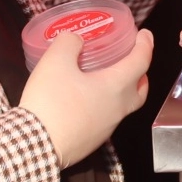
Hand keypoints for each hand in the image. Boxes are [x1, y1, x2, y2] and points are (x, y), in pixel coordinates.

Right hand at [20, 29, 153, 167]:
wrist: (36, 146)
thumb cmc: (51, 101)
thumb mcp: (55, 62)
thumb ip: (68, 43)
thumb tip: (75, 39)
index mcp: (117, 86)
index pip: (142, 62)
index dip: (146, 45)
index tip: (145, 35)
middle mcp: (119, 108)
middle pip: (141, 89)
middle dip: (141, 73)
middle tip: (130, 60)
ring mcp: (108, 127)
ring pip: (124, 105)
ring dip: (122, 90)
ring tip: (105, 78)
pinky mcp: (94, 140)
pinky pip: (107, 118)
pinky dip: (104, 105)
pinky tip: (85, 100)